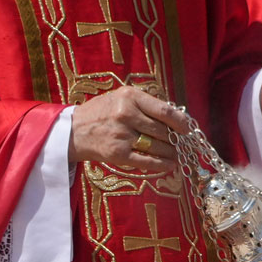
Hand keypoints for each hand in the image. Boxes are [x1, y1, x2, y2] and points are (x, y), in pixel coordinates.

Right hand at [69, 85, 189, 171]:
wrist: (74, 130)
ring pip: (157, 147)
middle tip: (183, 144)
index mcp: (130, 97)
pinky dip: (162, 165)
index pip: (165, 111)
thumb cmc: (103, 112)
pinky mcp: (117, 154)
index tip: (188, 129)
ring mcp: (122, 135)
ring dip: (171, 153)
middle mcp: (126, 114)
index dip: (182, 122)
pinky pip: (147, 161)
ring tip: (177, 154)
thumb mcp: (122, 98)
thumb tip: (177, 118)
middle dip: (176, 139)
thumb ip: (147, 104)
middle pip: (163, 131)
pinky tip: (170, 165)